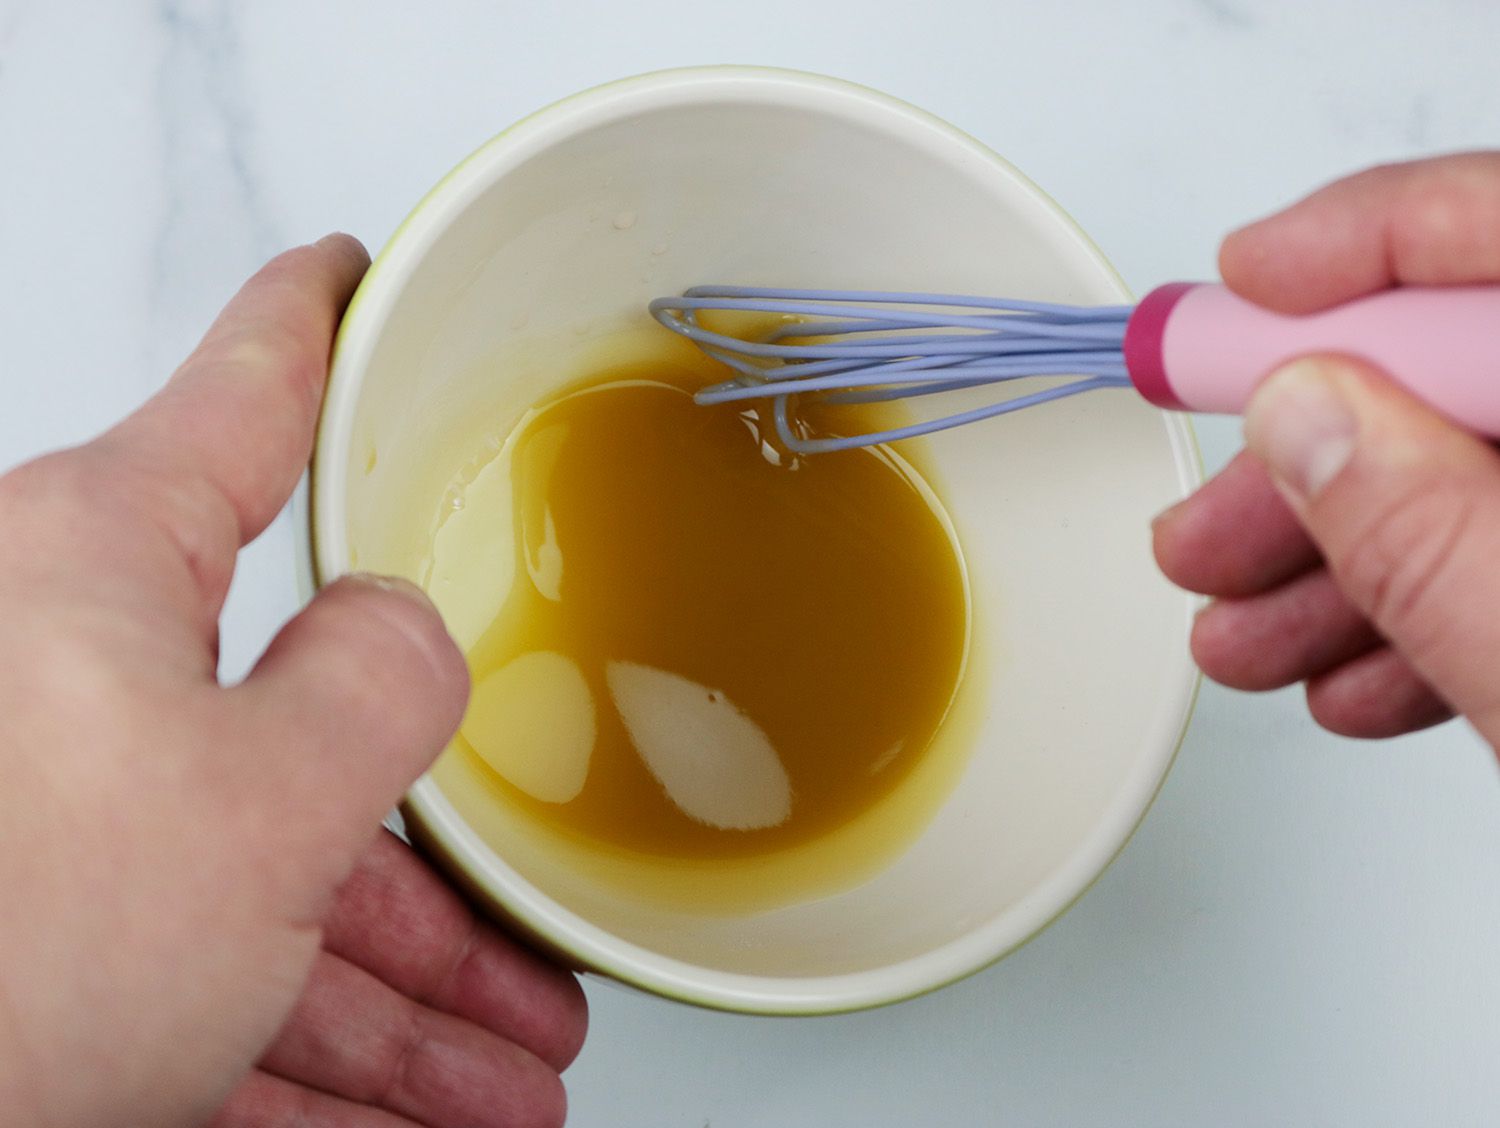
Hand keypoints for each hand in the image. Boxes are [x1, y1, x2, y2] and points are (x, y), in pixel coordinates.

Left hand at [0, 236, 584, 1126]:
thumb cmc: (0, 959)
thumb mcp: (253, 803)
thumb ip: (377, 685)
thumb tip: (406, 635)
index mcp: (98, 573)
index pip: (243, 399)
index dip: (310, 323)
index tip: (343, 274)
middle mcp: (68, 683)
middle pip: (298, 744)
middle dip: (433, 881)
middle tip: (517, 940)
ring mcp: (57, 833)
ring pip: (267, 906)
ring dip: (407, 1009)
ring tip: (501, 1077)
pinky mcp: (47, 966)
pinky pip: (215, 1010)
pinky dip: (325, 1075)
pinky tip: (418, 1123)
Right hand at [1154, 152, 1499, 743]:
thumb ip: (1427, 530)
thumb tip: (1303, 418)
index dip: (1358, 240)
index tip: (1238, 287)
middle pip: (1461, 370)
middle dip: (1307, 463)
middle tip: (1200, 530)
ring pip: (1474, 477)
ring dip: (1337, 563)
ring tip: (1241, 638)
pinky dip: (1422, 614)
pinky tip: (1352, 673)